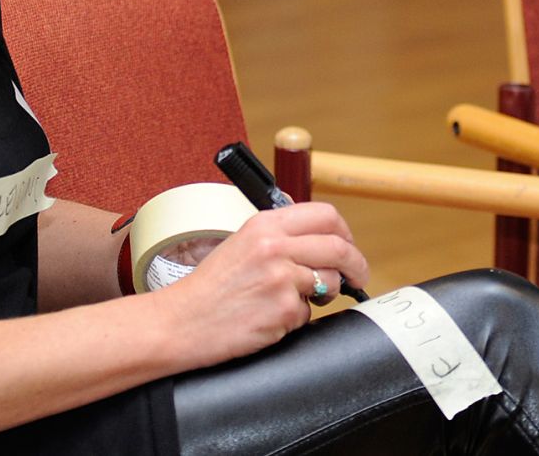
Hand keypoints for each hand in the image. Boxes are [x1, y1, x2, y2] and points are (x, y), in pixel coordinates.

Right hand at [150, 202, 368, 369]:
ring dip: (322, 295)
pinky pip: (308, 314)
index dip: (346, 233)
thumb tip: (325, 242)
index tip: (349, 246)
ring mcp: (281, 278)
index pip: (326, 215)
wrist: (180, 323)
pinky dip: (295, 319)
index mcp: (265, 224)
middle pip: (340, 248)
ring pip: (330, 282)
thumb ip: (281, 237)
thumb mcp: (242, 244)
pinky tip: (270, 317)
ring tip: (294, 301)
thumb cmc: (209, 289)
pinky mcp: (284, 310)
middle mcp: (275, 246)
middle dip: (356, 266)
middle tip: (357, 277)